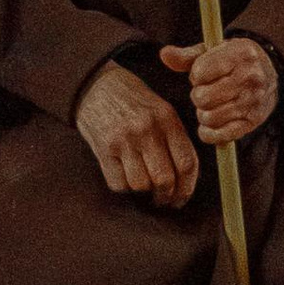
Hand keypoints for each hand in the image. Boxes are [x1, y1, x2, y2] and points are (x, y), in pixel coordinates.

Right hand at [73, 61, 199, 204]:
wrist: (95, 85)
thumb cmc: (132, 100)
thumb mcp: (160, 108)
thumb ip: (174, 137)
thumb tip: (185, 177)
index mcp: (167, 118)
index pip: (187, 162)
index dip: (187, 188)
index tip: (182, 198)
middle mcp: (147, 129)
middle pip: (165, 179)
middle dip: (166, 196)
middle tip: (163, 199)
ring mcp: (124, 140)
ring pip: (141, 185)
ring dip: (143, 192)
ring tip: (143, 185)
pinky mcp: (104, 149)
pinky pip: (119, 183)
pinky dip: (124, 187)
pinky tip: (125, 176)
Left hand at [163, 33, 279, 144]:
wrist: (269, 71)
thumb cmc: (233, 60)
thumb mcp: (213, 51)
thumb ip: (187, 55)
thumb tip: (164, 54)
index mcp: (239, 54)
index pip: (200, 72)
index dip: (196, 75)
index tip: (203, 74)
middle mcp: (249, 77)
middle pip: (203, 97)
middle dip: (198, 96)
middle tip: (205, 92)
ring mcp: (252, 101)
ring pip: (210, 117)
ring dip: (203, 114)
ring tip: (210, 106)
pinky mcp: (252, 122)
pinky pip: (221, 135)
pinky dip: (209, 132)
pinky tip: (210, 123)